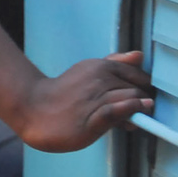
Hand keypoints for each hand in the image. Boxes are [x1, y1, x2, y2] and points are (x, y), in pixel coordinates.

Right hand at [17, 51, 153, 152]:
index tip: (138, 100)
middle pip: (138, 89)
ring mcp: (97, 97)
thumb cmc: (63, 93)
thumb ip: (115, 63)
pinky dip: (131, 113)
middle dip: (141, 102)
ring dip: (138, 112)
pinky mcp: (94, 117)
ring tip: (127, 122)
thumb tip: (140, 55)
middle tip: (133, 114)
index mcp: (100, 66)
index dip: (143, 89)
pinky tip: (130, 121)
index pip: (138, 75)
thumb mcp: (88, 71)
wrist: (34, 109)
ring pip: (133, 99)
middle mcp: (100, 78)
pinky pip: (121, 111)